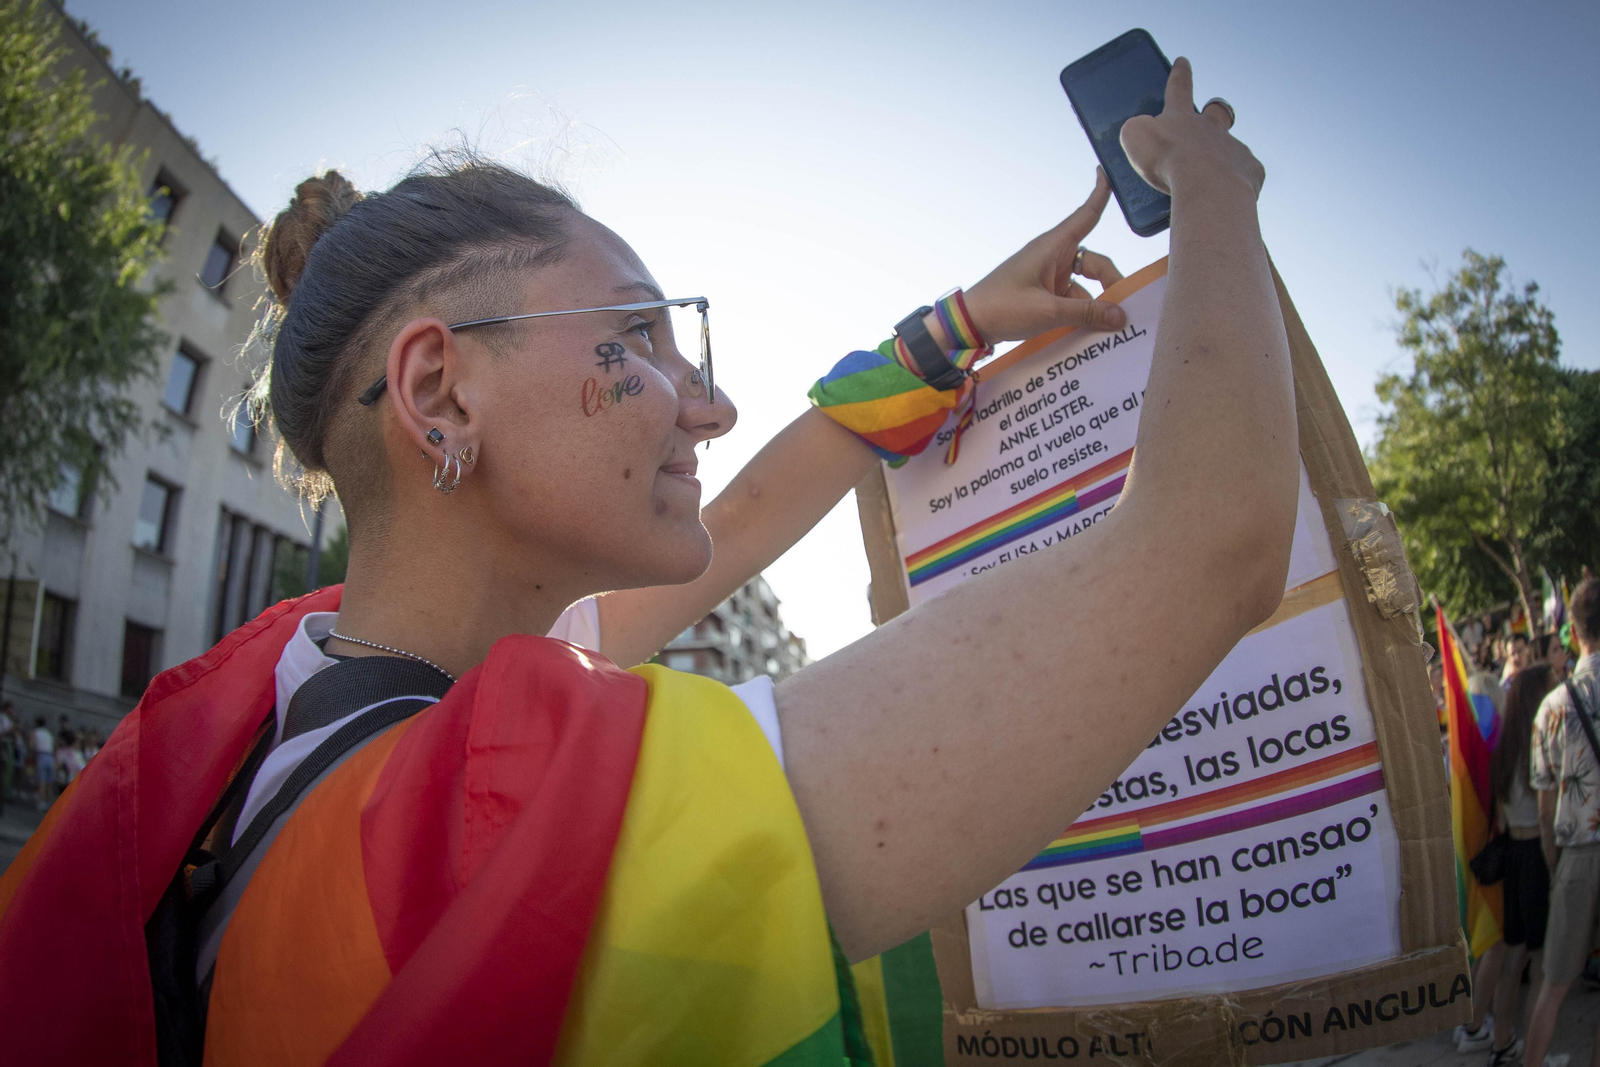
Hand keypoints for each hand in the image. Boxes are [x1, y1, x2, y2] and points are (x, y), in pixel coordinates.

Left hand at [957, 170, 1127, 344]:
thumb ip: (1087, 313)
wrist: (970, 325)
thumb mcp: (1048, 311)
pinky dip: (1079, 315)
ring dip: (1094, 306)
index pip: (1085, 215)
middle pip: (1095, 264)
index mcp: (1052, 247)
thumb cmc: (1003, 307)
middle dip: (1110, 283)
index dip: (1100, 195)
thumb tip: (1121, 316)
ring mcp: (1048, 277)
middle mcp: (1053, 258)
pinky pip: (1071, 300)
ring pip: (1084, 286)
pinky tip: (1086, 334)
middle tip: (1122, 312)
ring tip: (1105, 330)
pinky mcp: (1043, 295)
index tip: (1107, 172)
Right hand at [1120, 57, 1263, 198]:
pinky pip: (1245, 175)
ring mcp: (1233, 148)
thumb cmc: (1168, 161)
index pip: (1179, 88)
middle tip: (1212, 114)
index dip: (1179, 75)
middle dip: (1214, 110)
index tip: (1182, 62)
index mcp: (1182, 118)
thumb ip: (1137, 129)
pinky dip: (1236, 184)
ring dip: (1221, 159)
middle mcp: (1211, 128)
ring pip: (1230, 148)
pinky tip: (1225, 196)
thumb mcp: (1136, 138)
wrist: (1207, 188)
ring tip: (1209, 181)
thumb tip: (1142, 130)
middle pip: (1217, 111)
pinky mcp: (1250, 171)